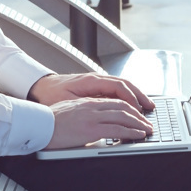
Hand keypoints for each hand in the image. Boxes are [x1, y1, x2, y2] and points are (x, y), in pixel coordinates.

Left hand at [28, 73, 154, 112]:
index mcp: (90, 81)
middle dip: (139, 96)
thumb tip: (103, 112)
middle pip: (125, 84)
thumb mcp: (67, 103)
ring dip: (136, 95)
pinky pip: (116, 89)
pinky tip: (132, 104)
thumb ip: (86, 106)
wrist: (40, 86)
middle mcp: (96, 78)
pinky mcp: (95, 86)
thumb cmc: (51, 95)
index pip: (118, 86)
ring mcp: (97, 81)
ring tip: (147, 106)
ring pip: (122, 85)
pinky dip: (127, 95)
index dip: (130, 99)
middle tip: (150, 109)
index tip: (138, 111)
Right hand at [45, 97, 153, 149]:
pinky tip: (138, 134)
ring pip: (123, 116)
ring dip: (138, 123)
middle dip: (138, 115)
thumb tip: (91, 124)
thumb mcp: (69, 112)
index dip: (129, 107)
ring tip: (147, 129)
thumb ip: (83, 114)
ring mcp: (92, 117)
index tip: (137, 114)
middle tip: (147, 122)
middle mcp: (92, 106)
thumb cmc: (48, 122)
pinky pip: (117, 129)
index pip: (114, 101)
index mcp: (87, 102)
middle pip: (123, 106)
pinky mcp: (91, 129)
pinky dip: (131, 131)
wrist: (37, 125)